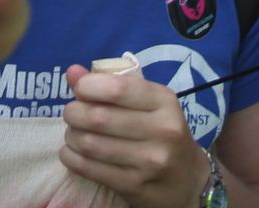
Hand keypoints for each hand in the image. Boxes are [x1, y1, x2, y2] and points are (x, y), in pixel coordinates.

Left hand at [59, 62, 206, 207]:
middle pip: (99, 117)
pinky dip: (71, 157)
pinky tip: (71, 152)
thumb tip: (72, 72)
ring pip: (90, 144)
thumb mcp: (148, 103)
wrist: (187, 179)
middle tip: (72, 114)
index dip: (88, 86)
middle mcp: (162, 131)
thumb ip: (111, 84)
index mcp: (164, 102)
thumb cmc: (162, 132)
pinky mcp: (135, 186)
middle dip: (74, 113)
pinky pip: (89, 169)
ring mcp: (149, 162)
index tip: (80, 90)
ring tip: (74, 133)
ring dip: (72, 136)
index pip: (118, 88)